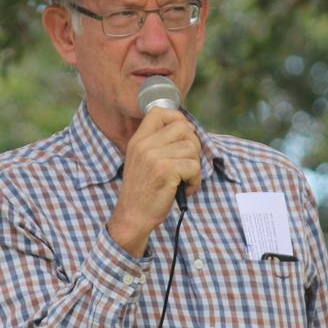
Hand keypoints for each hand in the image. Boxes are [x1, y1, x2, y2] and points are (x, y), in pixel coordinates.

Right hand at [108, 108, 200, 255]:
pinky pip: (194, 167)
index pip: (159, 111)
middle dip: (193, 145)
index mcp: (138, 140)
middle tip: (187, 163)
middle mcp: (145, 145)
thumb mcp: (142, 160)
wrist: (132, 216)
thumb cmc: (142, 191)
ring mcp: (154, 157)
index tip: (183, 134)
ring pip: (192, 148)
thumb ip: (157, 143)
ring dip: (194, 166)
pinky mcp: (166, 171)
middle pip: (183, 128)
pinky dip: (195, 181)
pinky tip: (184, 189)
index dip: (177, 118)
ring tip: (184, 179)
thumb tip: (188, 128)